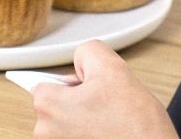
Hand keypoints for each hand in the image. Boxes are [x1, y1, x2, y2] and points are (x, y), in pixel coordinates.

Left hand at [30, 40, 176, 138]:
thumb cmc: (135, 124)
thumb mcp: (112, 66)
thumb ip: (86, 51)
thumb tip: (80, 60)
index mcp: (47, 105)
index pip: (45, 81)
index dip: (72, 81)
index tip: (80, 88)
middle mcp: (45, 133)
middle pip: (56, 103)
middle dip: (79, 99)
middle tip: (105, 103)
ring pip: (68, 123)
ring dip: (85, 119)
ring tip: (110, 121)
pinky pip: (77, 136)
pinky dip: (90, 134)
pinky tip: (108, 133)